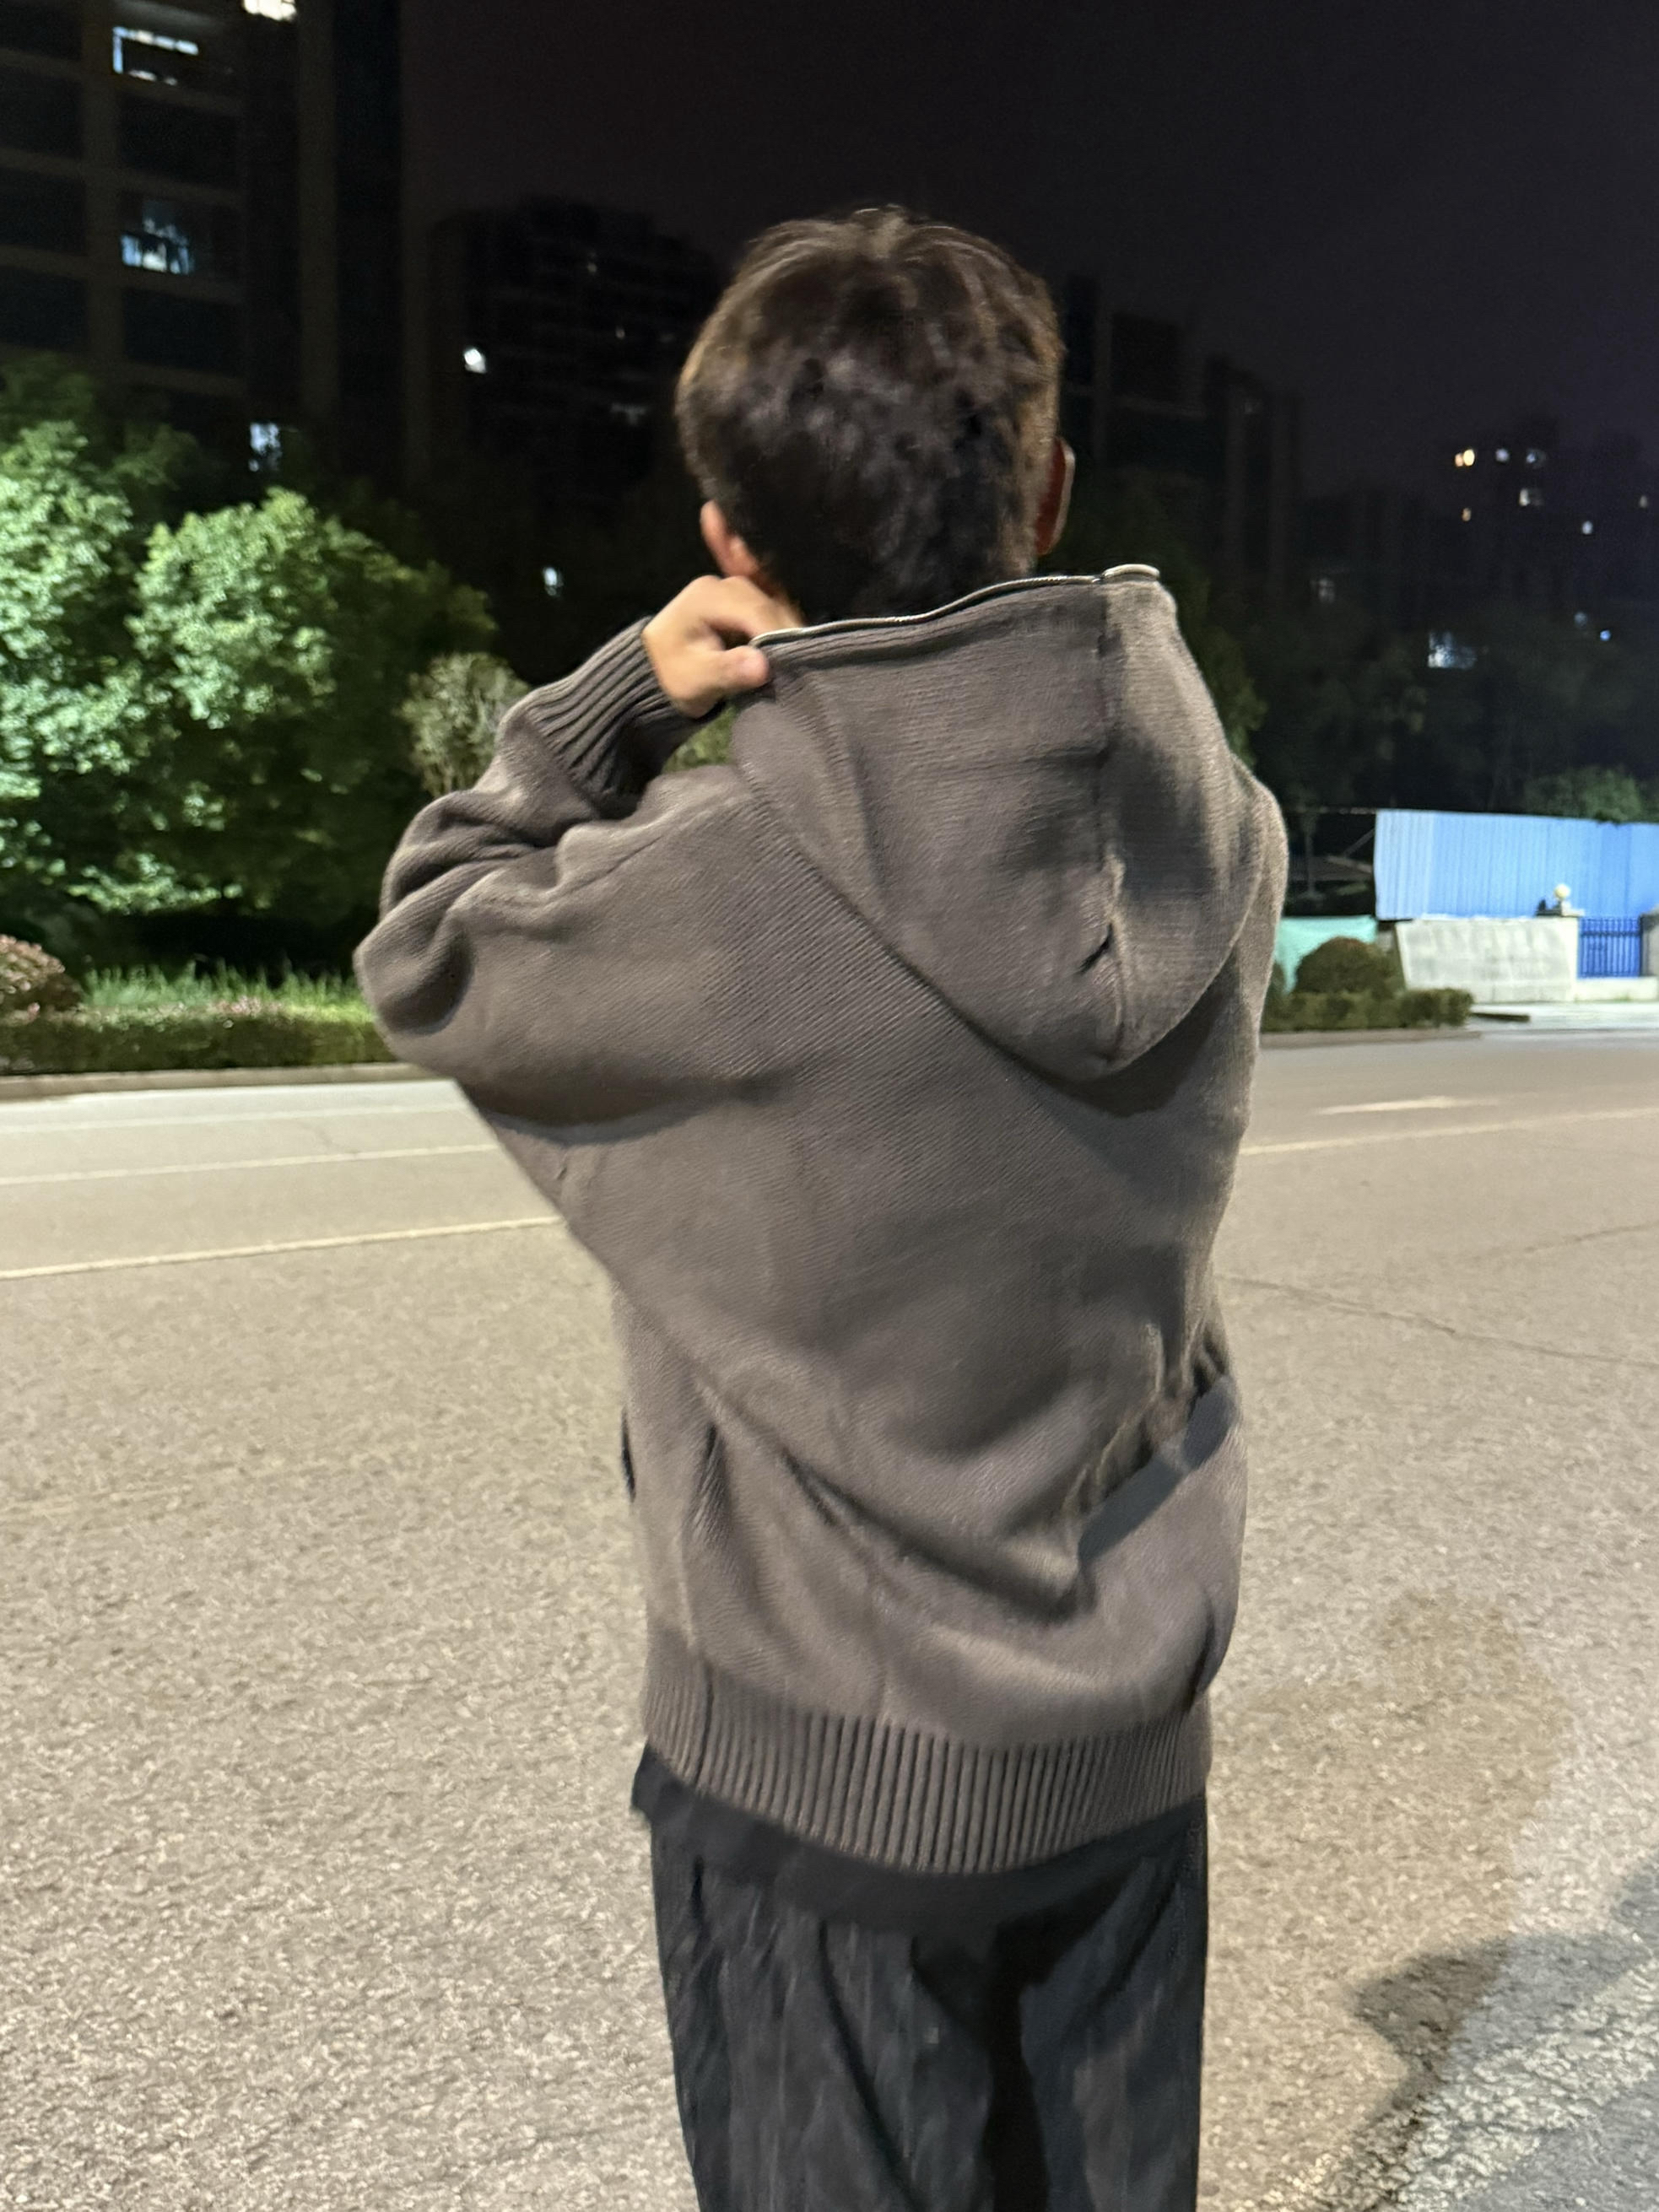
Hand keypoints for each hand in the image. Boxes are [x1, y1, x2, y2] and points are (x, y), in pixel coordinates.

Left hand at [643, 575, 799, 719]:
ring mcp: (731, 588)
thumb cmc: (676, 675)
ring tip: (800, 654)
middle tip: (802, 665)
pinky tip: (799, 614)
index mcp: (705, 597)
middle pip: (766, 605)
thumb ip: (727, 671)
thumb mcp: (695, 681)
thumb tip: (762, 666)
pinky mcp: (742, 599)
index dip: (778, 634)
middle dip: (785, 633)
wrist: (660, 670)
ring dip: (787, 627)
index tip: (795, 662)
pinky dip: (783, 607)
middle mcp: (720, 585)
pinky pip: (769, 596)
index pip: (753, 610)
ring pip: (773, 604)